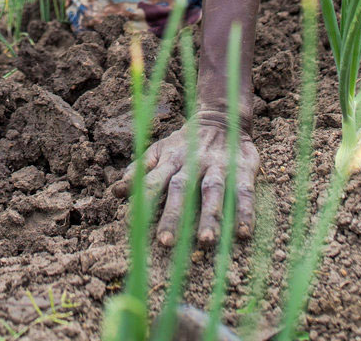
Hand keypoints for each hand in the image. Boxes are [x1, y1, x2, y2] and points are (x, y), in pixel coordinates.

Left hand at [110, 112, 257, 246]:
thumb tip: (115, 192)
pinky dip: (245, 212)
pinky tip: (244, 233)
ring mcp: (218, 166)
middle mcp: (193, 163)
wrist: (221, 118)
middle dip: (173, 216)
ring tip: (206, 242)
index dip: (143, 203)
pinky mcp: (242, 169)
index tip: (132, 227)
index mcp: (170, 160)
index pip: (153, 183)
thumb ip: (139, 171)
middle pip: (181, 189)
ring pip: (213, 191)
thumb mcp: (159, 151)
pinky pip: (244, 192)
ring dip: (210, 216)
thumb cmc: (184, 143)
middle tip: (165, 243)